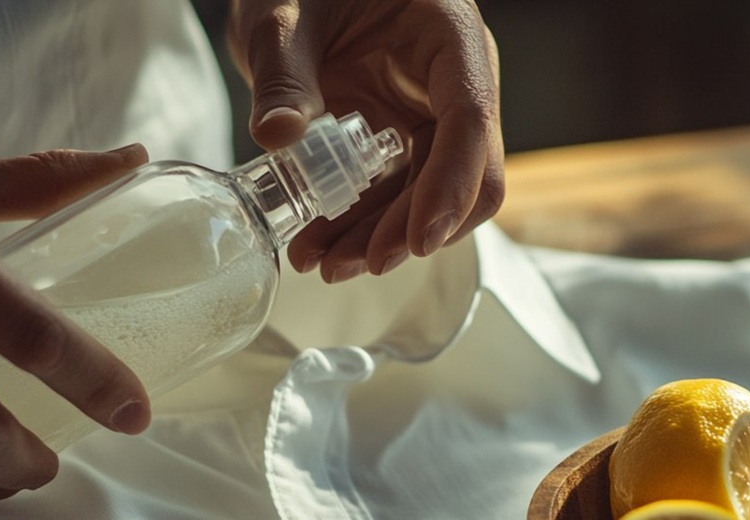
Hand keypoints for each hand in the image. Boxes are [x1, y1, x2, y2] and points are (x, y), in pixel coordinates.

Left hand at [227, 0, 504, 282]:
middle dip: (408, 229)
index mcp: (449, 37)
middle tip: (348, 264)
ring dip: (380, 238)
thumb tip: (279, 134)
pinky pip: (394, 195)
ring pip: (428, 197)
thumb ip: (283, 72)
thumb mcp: (282, 13)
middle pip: (460, 174)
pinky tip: (321, 246)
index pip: (469, 119)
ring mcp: (430, 115)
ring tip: (323, 264)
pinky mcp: (401, 140)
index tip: (419, 240)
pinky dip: (362, 225)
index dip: (449, 185)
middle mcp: (453, 83)